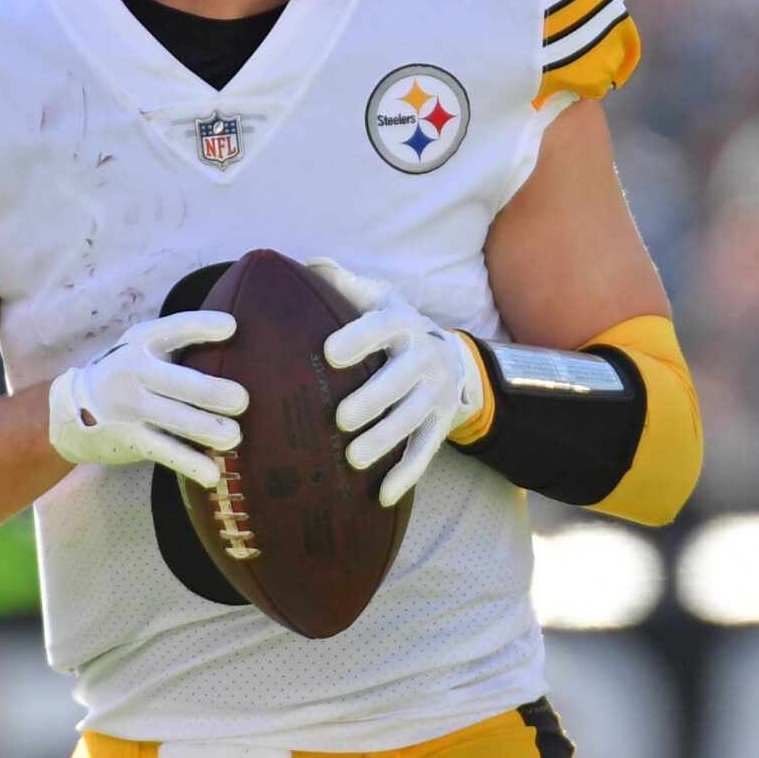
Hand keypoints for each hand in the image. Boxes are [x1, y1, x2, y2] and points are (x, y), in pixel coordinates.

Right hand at [48, 312, 248, 488]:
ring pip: (174, 419)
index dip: (201, 327)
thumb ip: (179, 340)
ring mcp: (132, 408)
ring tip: (234, 436)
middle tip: (241, 400)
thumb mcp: (142, 345)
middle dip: (210, 392)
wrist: (70, 409)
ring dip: (205, 429)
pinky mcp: (132, 440)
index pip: (174, 329)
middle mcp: (135, 372)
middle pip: (178, 382)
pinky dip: (189, 463)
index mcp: (142, 341)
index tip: (231, 328)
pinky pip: (166, 452)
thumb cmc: (125, 371)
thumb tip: (236, 331)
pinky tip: (212, 474)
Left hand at [308, 258, 484, 507]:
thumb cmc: (392, 326)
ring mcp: (436, 392)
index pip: (381, 326)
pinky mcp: (442, 423)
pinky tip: (382, 496)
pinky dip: (406, 474)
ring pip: (413, 418)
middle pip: (400, 378)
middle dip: (372, 399)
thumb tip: (310, 263)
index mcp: (401, 322)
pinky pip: (425, 451)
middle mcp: (424, 356)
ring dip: (385, 440)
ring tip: (354, 459)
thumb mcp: (374, 298)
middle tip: (340, 418)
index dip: (358, 338)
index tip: (329, 353)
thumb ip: (343, 283)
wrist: (449, 357)